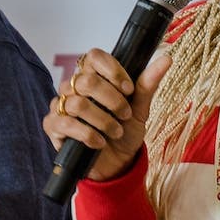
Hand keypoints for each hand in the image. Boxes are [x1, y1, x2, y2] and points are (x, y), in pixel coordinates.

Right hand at [45, 47, 171, 183]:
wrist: (117, 162)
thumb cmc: (125, 131)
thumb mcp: (140, 108)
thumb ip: (147, 83)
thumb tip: (166, 58)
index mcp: (93, 76)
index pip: (94, 57)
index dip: (112, 71)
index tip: (129, 89)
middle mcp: (73, 87)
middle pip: (86, 81)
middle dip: (112, 100)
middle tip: (125, 114)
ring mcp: (61, 105)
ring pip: (77, 103)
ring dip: (103, 120)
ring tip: (116, 132)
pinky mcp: (53, 126)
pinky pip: (66, 123)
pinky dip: (88, 134)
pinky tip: (99, 142)